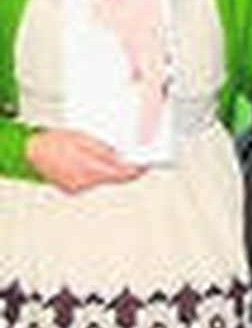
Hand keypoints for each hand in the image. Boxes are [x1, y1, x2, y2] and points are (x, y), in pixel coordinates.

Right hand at [26, 128, 142, 193]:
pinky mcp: (72, 188)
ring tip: (108, 156)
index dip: (137, 169)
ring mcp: (77, 187)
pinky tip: (91, 162)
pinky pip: (91, 181)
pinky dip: (95, 172)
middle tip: (134, 159)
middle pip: (114, 177)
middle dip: (125, 168)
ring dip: (109, 169)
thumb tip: (124, 156)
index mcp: (89, 169)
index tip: (146, 164)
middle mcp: (84, 182)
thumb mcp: (84, 139)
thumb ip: (106, 150)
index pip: (123, 174)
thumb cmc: (52, 142)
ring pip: (103, 179)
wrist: (28, 152)